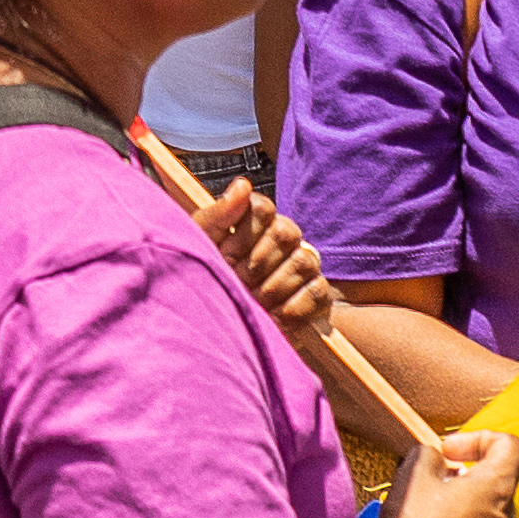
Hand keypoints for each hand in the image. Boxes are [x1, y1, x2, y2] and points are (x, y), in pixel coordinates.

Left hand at [196, 178, 335, 332]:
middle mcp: (283, 240)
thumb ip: (218, 215)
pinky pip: (318, 291)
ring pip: (304, 260)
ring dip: (272, 286)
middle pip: (285, 231)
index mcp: (254, 224)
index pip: (262, 208)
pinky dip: (292, 307)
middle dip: (255, 262)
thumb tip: (243, 185)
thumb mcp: (200, 248)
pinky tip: (272, 316)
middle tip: (237, 281)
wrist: (215, 333)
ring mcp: (303, 266)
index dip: (243, 232)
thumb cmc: (206, 284)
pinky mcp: (317, 297)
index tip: (225, 253)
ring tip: (252, 301)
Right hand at [387, 427, 518, 517]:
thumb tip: (436, 460)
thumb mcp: (413, 476)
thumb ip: (429, 454)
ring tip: (425, 511)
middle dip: (461, 474)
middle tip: (430, 480)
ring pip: (484, 509)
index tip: (449, 452)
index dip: (478, 438)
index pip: (510, 446)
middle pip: (494, 480)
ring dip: (458, 502)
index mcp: (496, 490)